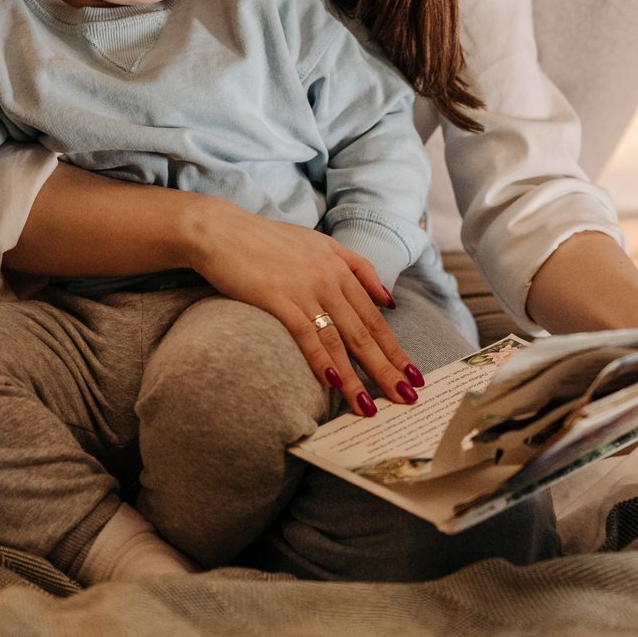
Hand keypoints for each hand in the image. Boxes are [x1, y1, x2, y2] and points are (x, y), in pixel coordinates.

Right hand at [184, 198, 422, 416]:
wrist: (224, 230)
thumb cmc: (270, 240)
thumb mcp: (322, 244)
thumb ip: (359, 269)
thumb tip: (389, 300)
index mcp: (342, 267)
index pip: (376, 317)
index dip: (396, 349)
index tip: (413, 374)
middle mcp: (329, 279)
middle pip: (364, 333)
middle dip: (387, 368)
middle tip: (407, 397)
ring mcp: (304, 289)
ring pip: (338, 340)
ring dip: (355, 376)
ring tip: (370, 406)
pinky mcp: (277, 298)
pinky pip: (305, 334)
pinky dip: (320, 359)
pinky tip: (332, 382)